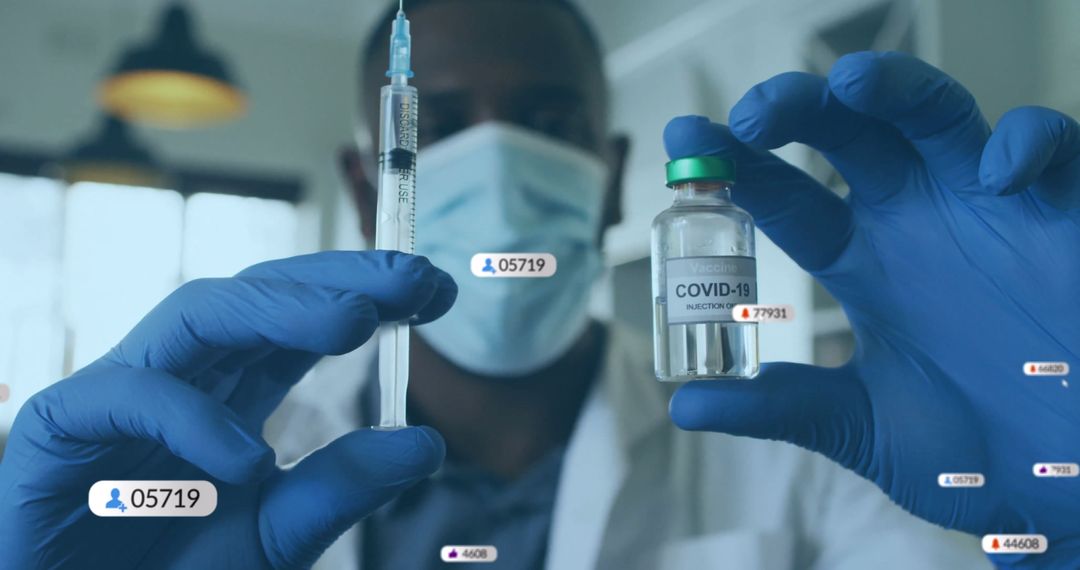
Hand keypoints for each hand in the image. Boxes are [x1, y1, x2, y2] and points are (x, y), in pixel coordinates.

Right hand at [0, 250, 456, 568]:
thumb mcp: (276, 535)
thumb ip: (341, 491)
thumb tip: (428, 445)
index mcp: (231, 391)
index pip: (300, 321)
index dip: (366, 294)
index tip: (438, 290)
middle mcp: (183, 376)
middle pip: (258, 296)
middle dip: (337, 280)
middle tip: (415, 277)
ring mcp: (120, 393)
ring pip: (197, 314)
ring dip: (278, 310)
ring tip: (354, 322)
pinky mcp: (58, 426)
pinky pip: (126, 395)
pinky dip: (189, 419)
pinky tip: (244, 462)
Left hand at [665, 52, 1079, 567]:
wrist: (1063, 484)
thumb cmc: (972, 451)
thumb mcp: (862, 427)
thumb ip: (782, 407)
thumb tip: (683, 406)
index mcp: (860, 262)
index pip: (785, 197)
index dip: (735, 165)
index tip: (683, 136)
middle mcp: (912, 222)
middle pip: (844, 136)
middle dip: (795, 110)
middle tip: (748, 116)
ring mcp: (983, 211)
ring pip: (934, 117)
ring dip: (896, 90)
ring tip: (851, 84)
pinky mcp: (1062, 216)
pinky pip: (1051, 149)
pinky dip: (1027, 146)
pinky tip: (997, 174)